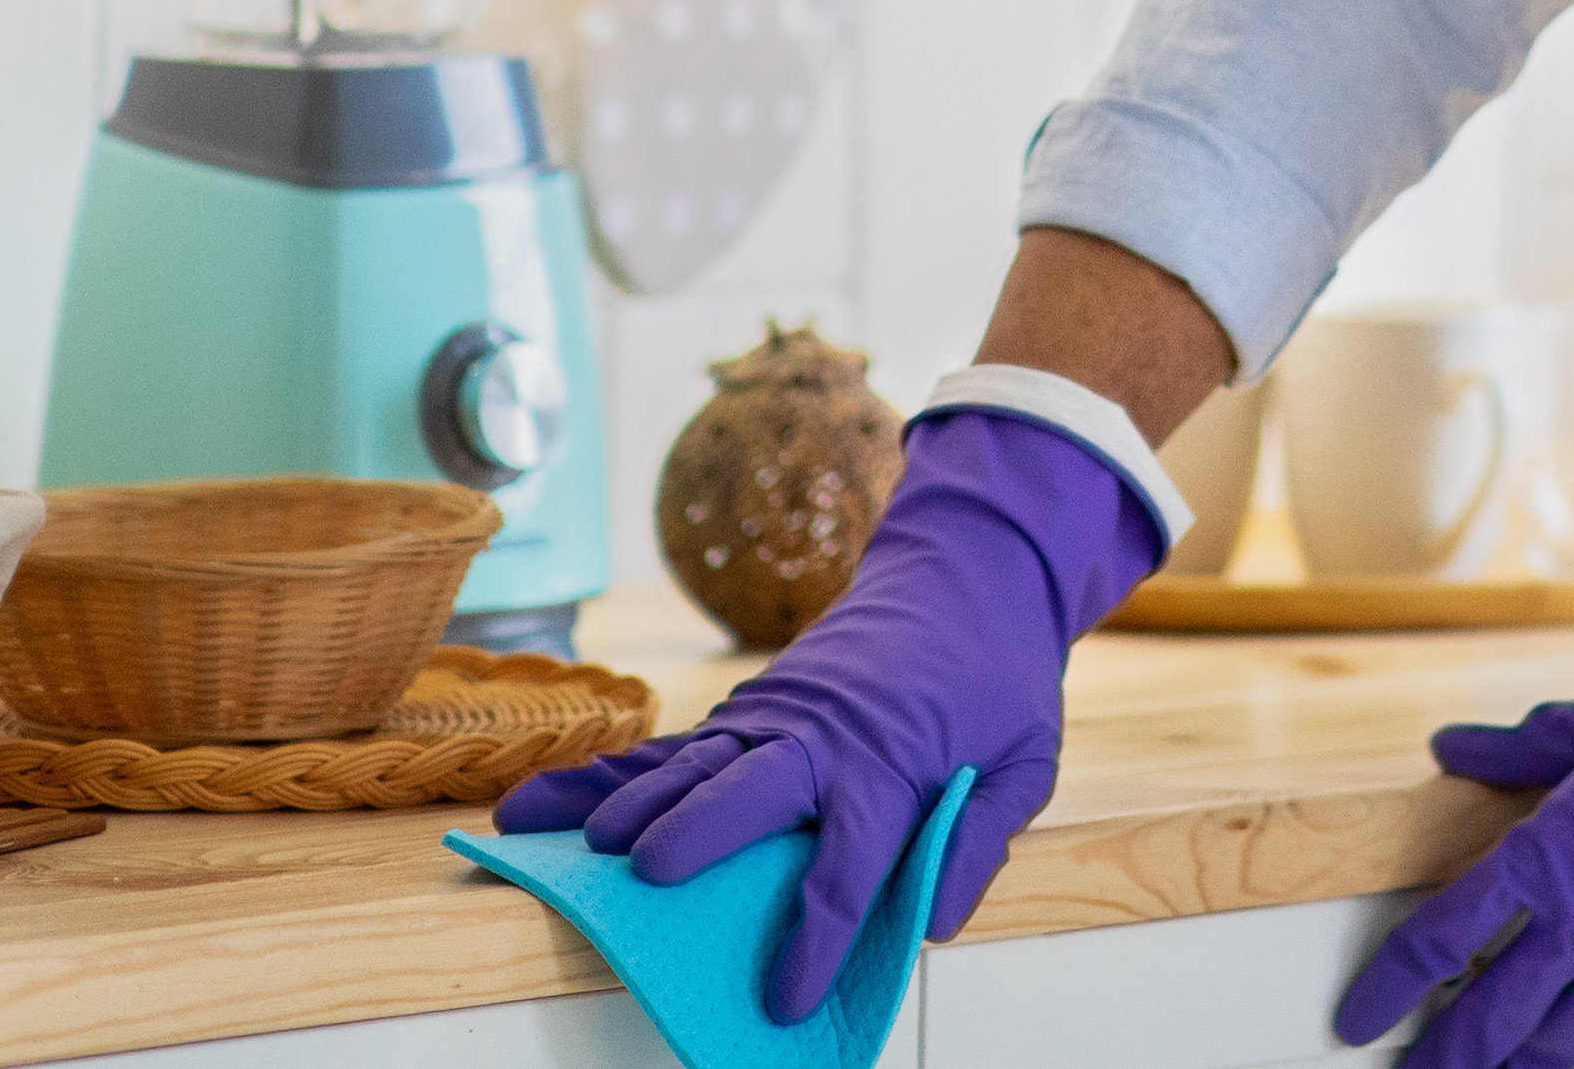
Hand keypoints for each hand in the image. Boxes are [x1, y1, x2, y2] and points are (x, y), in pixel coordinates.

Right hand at [494, 407, 1160, 1023]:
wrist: (968, 573)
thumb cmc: (997, 678)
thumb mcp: (1028, 760)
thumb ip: (981, 838)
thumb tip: (936, 920)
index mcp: (894, 766)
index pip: (851, 865)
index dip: (817, 936)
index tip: (784, 999)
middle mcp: (823, 739)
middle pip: (755, 791)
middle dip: (704, 831)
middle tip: (651, 876)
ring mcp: (777, 714)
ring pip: (698, 762)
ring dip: (641, 801)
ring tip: (588, 846)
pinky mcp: (749, 705)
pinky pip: (671, 743)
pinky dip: (607, 774)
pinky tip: (545, 802)